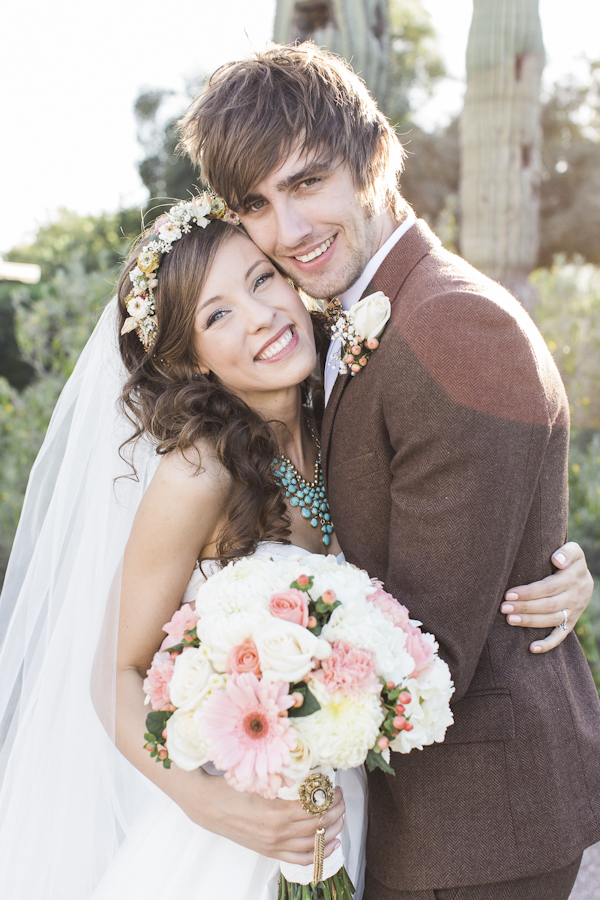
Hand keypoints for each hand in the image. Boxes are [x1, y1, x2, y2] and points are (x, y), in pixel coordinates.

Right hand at [183, 773, 345, 864]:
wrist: (208, 806)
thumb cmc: (232, 788)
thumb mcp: (259, 778)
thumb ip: (284, 779)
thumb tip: (309, 775)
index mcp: (276, 811)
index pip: (314, 808)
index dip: (330, 799)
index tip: (336, 789)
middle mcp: (277, 831)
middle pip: (318, 825)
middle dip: (336, 812)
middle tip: (342, 799)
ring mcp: (274, 844)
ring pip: (313, 843)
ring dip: (332, 831)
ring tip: (340, 818)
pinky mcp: (269, 851)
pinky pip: (300, 858)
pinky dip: (319, 854)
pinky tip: (330, 844)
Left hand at [500, 542, 593, 653]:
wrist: (582, 576)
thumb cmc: (568, 559)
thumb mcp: (573, 550)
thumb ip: (567, 552)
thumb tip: (557, 560)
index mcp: (573, 579)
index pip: (549, 587)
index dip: (529, 592)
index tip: (509, 593)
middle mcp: (576, 597)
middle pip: (548, 605)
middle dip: (525, 607)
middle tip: (504, 607)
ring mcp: (574, 612)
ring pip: (552, 620)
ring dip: (530, 622)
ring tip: (510, 620)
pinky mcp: (571, 622)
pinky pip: (561, 636)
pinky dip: (548, 644)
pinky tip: (532, 648)